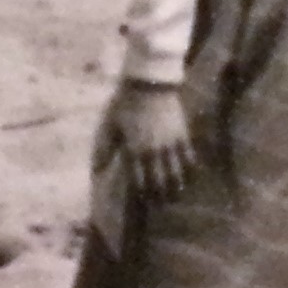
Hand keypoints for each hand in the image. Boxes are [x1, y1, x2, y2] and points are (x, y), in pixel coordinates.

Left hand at [111, 80, 193, 203]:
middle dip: (161, 195)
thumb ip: (104, 148)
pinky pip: (188, 157)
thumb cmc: (125, 103)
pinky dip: (189, 169)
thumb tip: (97, 169)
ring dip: (177, 186)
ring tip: (177, 195)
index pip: (139, 180)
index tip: (144, 203)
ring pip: (176, 173)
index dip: (142, 194)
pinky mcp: (182, 135)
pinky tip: (190, 176)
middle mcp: (153, 151)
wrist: (149, 82)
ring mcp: (170, 144)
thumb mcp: (109, 124)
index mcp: (134, 150)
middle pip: (160, 181)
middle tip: (161, 204)